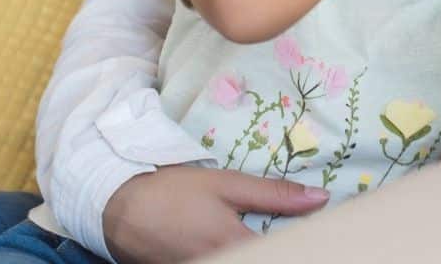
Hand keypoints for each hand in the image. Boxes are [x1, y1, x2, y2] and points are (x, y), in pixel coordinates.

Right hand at [103, 166, 329, 263]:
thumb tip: (322, 199)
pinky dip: (231, 256)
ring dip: (257, 253)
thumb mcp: (227, 184)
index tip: (320, 243)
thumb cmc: (176, 189)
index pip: (282, 256)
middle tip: (300, 243)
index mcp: (234, 244)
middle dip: (279, 251)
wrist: (118, 205)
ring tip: (269, 240)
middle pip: (260, 260)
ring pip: (240, 263)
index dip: (301, 250)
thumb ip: (275, 194)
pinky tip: (236, 245)